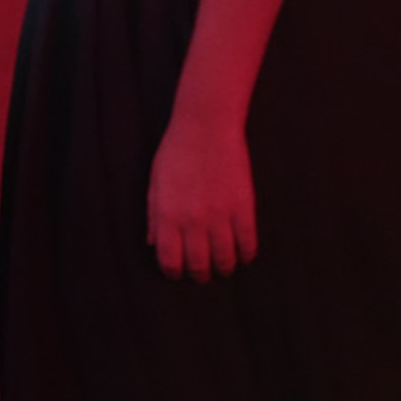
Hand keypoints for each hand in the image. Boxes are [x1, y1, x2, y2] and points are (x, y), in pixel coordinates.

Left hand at [147, 116, 255, 280]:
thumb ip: (153, 215)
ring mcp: (220, 216)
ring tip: (224, 266)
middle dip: (200, 275)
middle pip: (198, 265)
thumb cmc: (176, 151)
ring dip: (224, 268)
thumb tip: (152, 243)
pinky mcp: (243, 208)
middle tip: (203, 273)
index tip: (178, 271)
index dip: (174, 272)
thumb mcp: (155, 182)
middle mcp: (192, 220)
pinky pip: (248, 244)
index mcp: (167, 215)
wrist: (206, 125)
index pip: (170, 260)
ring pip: (225, 260)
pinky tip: (243, 253)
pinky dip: (246, 255)